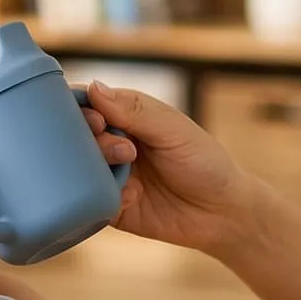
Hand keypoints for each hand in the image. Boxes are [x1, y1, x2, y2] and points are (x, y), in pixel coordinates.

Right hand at [80, 82, 264, 255]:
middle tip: (124, 149)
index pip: (89, 104)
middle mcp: (113, 144)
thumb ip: (135, 111)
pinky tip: (133, 196)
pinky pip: (91, 201)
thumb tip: (94, 87)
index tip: (96, 120)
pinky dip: (106, 196)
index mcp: (127, 117)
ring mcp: (110, 176)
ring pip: (80, 168)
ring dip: (97, 167)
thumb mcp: (173, 130)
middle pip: (77, 136)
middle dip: (92, 140)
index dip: (81, 109)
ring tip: (128, 167)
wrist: (222, 212)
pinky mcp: (111, 206)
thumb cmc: (204, 162)